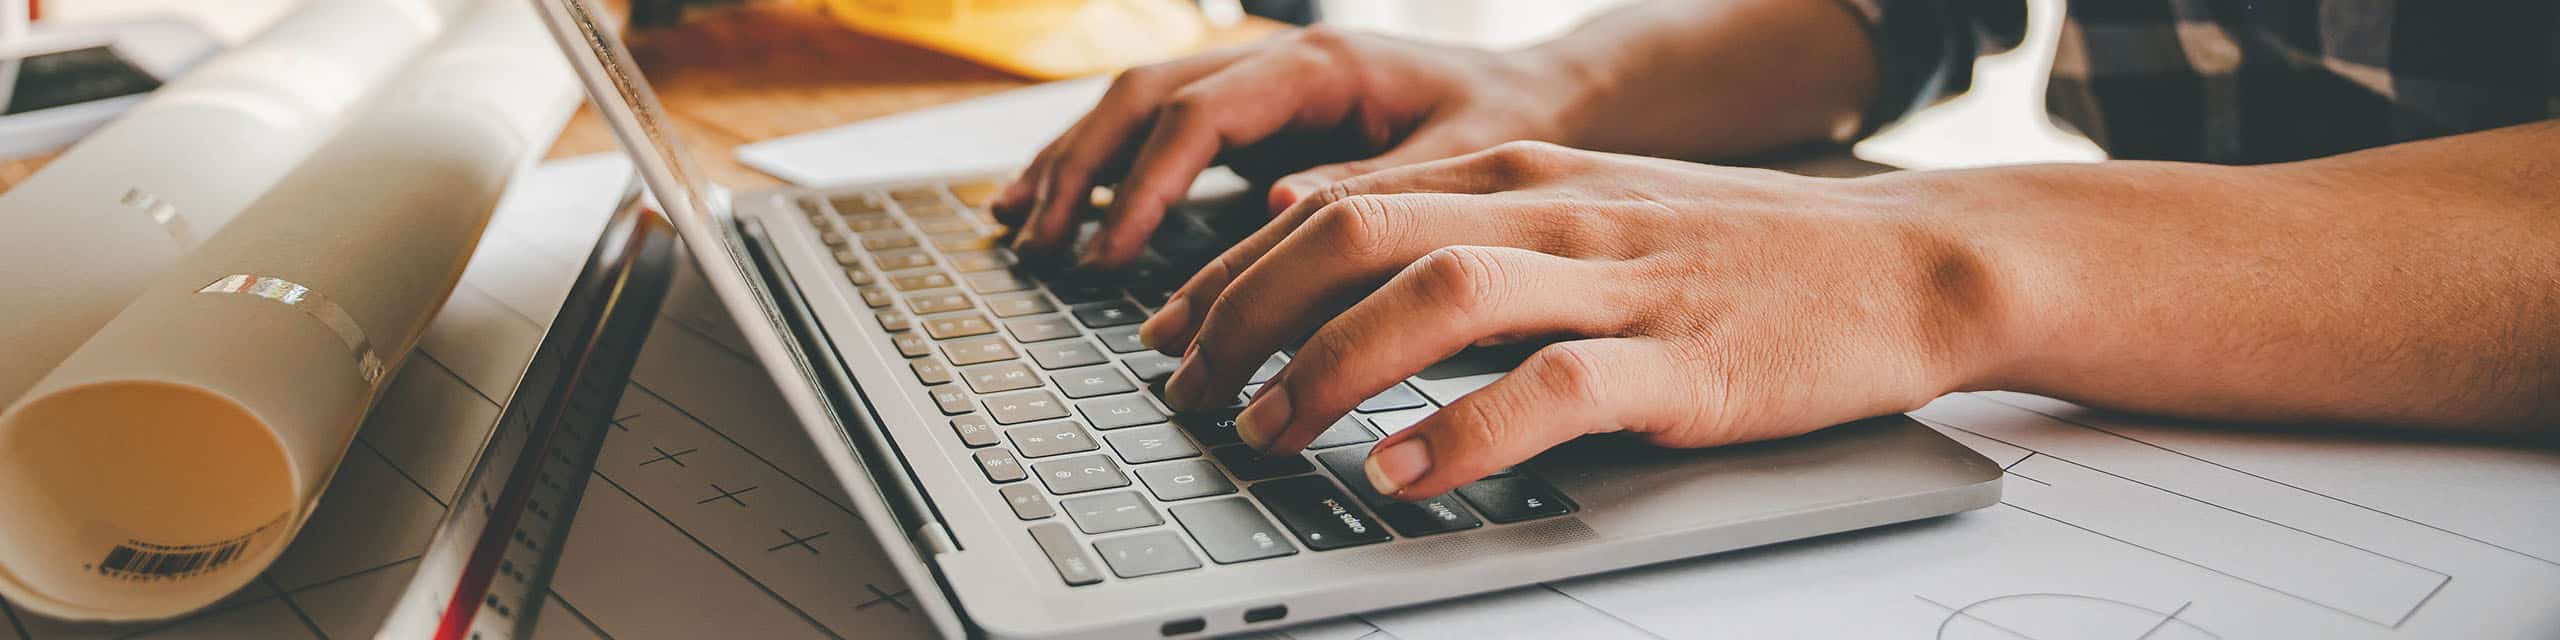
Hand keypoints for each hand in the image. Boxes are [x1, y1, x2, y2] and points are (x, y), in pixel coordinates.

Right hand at [991, 26, 1578, 268]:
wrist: (1543, 98)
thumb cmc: (1509, 128)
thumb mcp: (1457, 163)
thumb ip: (1372, 188)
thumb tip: (1278, 216)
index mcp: (1319, 66)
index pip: (1199, 117)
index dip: (1146, 186)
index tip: (1109, 252)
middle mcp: (1277, 63)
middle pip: (1143, 99)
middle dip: (1083, 170)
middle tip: (1040, 244)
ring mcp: (1260, 85)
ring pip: (1137, 107)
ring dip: (1074, 164)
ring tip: (1018, 225)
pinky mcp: (1257, 117)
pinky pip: (1160, 131)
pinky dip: (1105, 167)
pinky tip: (1062, 207)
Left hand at [1138, 141, 2004, 498]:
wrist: (1908, 260)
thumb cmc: (1736, 251)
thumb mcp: (1585, 211)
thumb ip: (1467, 228)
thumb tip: (1330, 260)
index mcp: (1518, 172)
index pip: (1336, 207)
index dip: (1233, 277)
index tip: (1174, 338)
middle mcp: (1551, 209)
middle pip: (1356, 238)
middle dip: (1248, 319)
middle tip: (1194, 396)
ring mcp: (1617, 282)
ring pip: (1437, 297)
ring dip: (1331, 368)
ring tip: (1272, 433)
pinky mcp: (1681, 362)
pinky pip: (1550, 389)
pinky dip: (1465, 433)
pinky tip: (1406, 474)